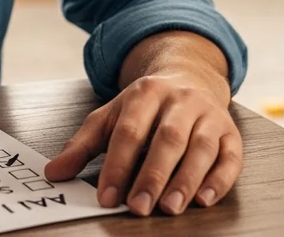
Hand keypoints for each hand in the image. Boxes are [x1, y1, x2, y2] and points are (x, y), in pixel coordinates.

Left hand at [43, 71, 241, 216]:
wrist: (190, 76)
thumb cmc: (146, 105)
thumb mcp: (111, 116)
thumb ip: (82, 145)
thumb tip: (53, 172)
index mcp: (146, 92)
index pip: (130, 130)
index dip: (118, 165)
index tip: (108, 196)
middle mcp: (181, 100)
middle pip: (168, 138)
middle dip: (153, 175)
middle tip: (139, 207)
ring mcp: (209, 114)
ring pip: (201, 147)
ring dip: (187, 179)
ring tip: (171, 207)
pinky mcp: (231, 132)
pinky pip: (230, 156)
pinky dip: (220, 179)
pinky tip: (205, 198)